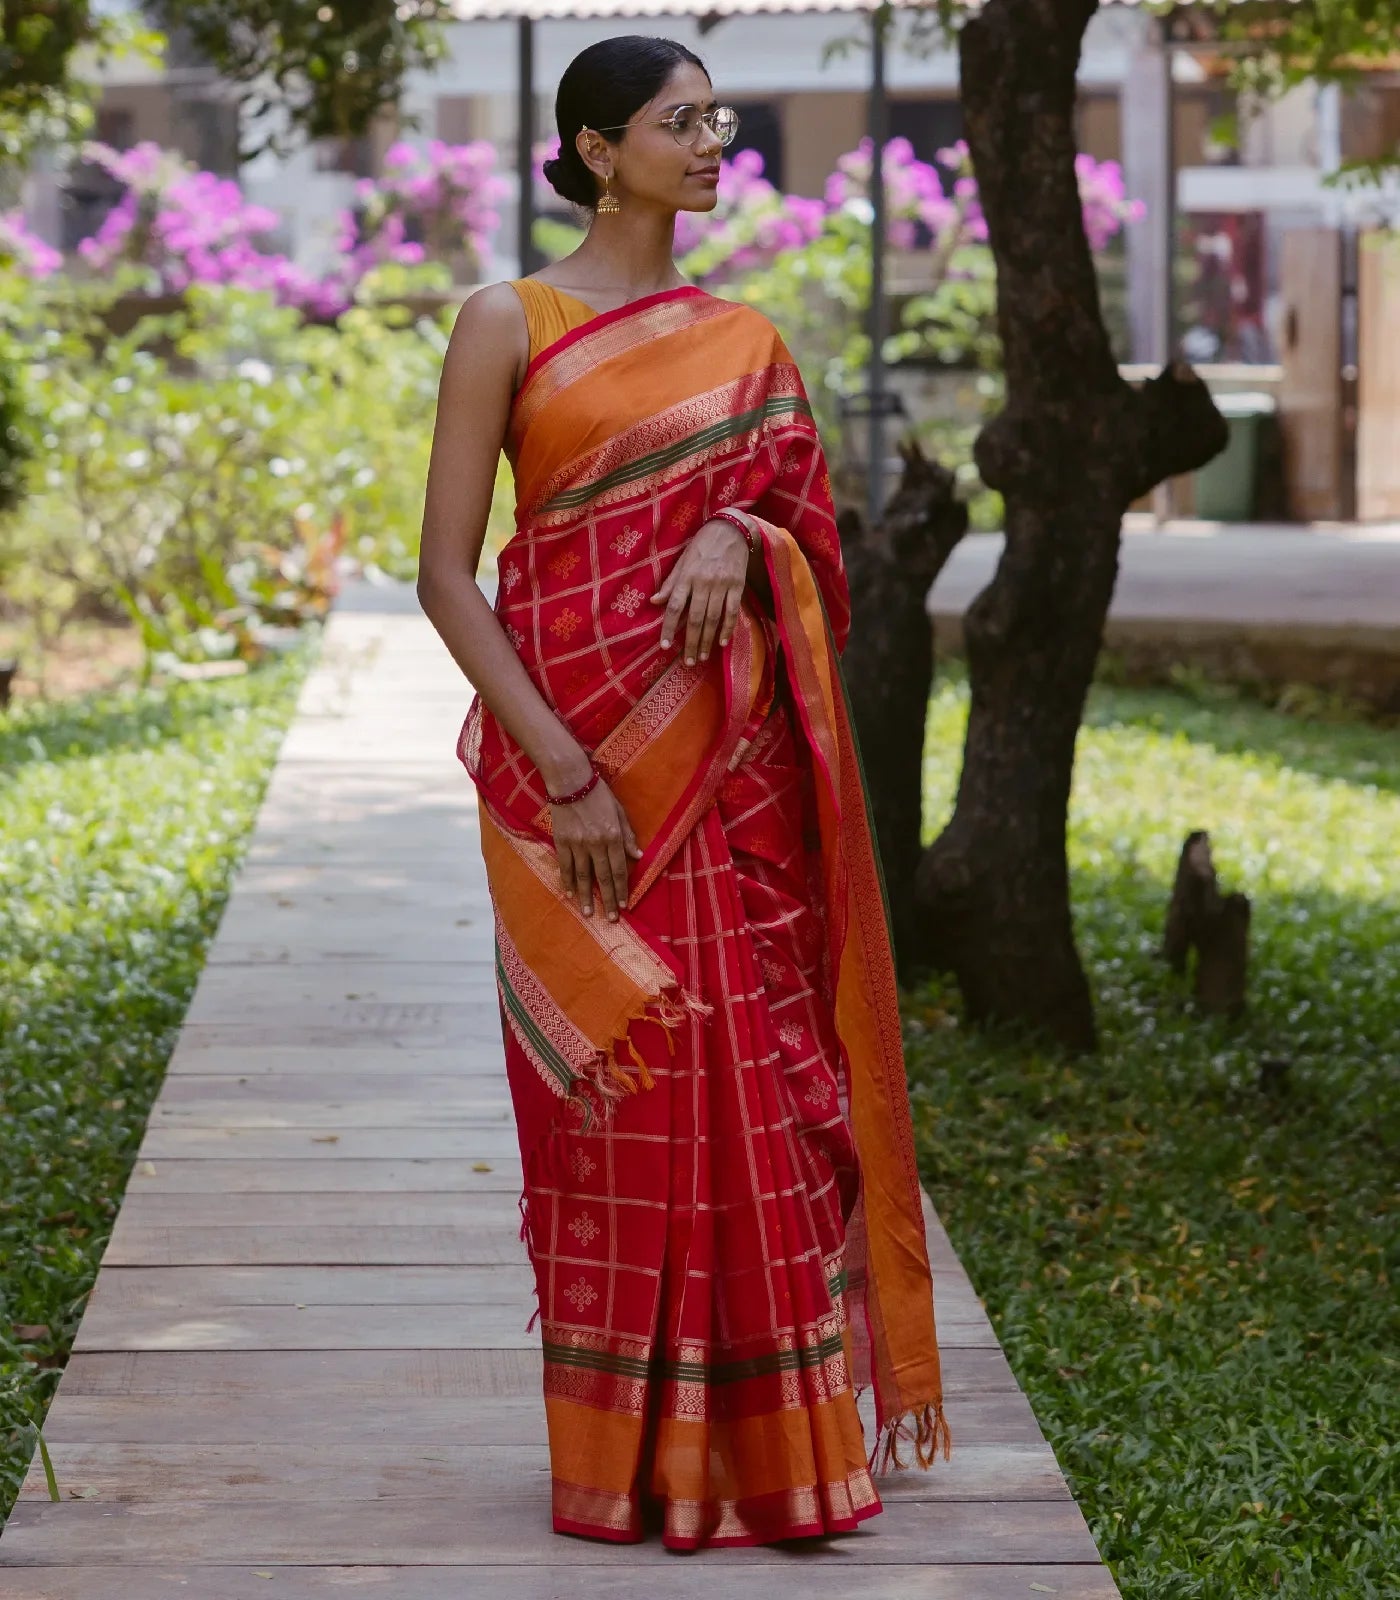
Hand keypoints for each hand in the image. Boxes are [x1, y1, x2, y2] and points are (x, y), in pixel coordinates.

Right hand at [550, 775, 642, 919]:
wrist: (570, 780)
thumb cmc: (599, 794)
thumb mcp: (619, 811)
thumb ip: (628, 835)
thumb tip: (638, 857)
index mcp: (613, 836)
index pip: (619, 869)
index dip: (622, 888)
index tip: (625, 906)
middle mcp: (596, 843)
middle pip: (603, 877)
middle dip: (608, 900)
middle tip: (611, 919)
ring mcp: (577, 844)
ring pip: (583, 876)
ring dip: (586, 897)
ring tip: (589, 913)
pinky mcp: (561, 841)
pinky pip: (565, 866)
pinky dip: (567, 881)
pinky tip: (569, 894)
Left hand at [651, 518, 749, 666]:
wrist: (730, 529)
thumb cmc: (702, 546)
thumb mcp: (682, 561)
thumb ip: (670, 583)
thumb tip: (654, 602)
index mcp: (686, 576)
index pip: (675, 607)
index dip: (668, 628)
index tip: (664, 647)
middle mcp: (703, 582)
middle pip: (695, 618)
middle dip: (690, 642)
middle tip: (687, 661)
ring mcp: (721, 585)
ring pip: (713, 618)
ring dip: (706, 640)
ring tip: (701, 656)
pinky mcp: (737, 585)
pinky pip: (732, 611)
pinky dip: (728, 628)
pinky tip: (722, 642)